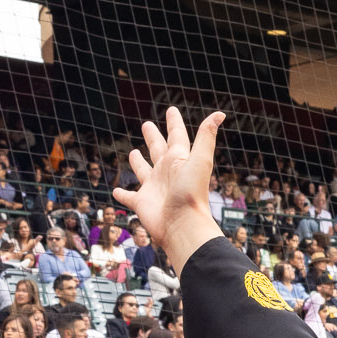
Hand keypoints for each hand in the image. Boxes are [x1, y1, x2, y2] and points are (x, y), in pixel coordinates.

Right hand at [112, 107, 224, 270]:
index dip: (174, 123)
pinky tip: (116, 191)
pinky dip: (122, 195)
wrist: (183, 227)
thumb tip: (220, 114)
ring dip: (138, 162)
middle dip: (153, 137)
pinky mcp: (142, 203)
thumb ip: (206, 137)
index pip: (177, 136)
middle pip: (157, 149)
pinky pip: (128, 197)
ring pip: (143, 171)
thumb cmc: (191, 194)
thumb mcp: (200, 161)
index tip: (171, 110)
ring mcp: (153, 188)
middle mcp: (166, 173)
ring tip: (133, 153)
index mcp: (179, 161)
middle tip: (146, 125)